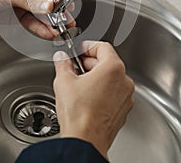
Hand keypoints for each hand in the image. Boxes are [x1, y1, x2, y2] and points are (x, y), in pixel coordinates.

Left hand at [0, 0, 74, 38]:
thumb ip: (31, 2)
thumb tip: (49, 7)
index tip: (68, 4)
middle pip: (51, 2)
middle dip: (60, 12)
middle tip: (68, 22)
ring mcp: (27, 4)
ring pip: (44, 15)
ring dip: (53, 24)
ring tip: (62, 31)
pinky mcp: (22, 16)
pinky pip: (35, 24)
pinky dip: (42, 29)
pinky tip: (50, 33)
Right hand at [53, 41, 134, 159]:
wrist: (85, 141)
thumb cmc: (79, 114)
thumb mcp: (64, 81)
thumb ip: (63, 63)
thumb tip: (62, 58)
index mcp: (113, 68)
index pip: (103, 47)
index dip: (88, 46)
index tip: (79, 50)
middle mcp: (124, 81)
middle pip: (107, 62)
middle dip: (89, 62)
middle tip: (75, 66)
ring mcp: (125, 97)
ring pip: (111, 78)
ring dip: (96, 77)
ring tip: (79, 84)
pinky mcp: (123, 110)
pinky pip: (113, 93)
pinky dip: (102, 91)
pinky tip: (87, 97)